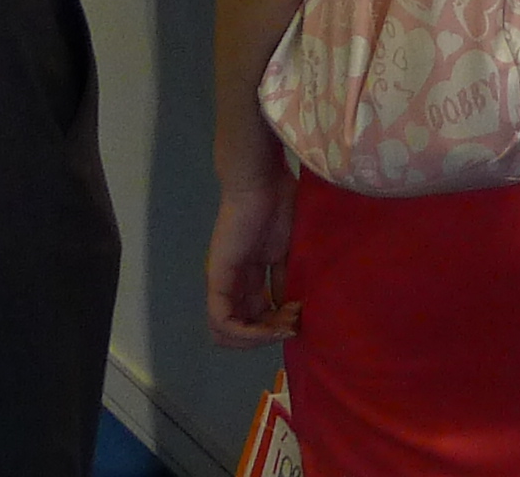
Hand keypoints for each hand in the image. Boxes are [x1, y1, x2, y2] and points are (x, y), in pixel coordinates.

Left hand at [205, 153, 298, 345]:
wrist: (262, 182)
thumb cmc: (279, 205)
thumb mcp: (288, 251)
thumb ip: (285, 279)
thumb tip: (291, 309)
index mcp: (248, 277)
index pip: (255, 317)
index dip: (277, 327)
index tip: (301, 318)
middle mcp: (232, 284)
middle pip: (241, 329)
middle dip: (269, 335)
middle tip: (294, 324)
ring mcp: (222, 283)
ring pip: (227, 331)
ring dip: (259, 338)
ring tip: (284, 325)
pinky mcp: (218, 279)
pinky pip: (222, 320)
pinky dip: (246, 331)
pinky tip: (271, 326)